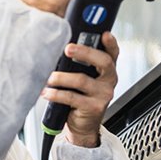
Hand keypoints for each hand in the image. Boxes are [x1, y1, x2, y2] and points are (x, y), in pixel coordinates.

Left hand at [41, 31, 120, 147]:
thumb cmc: (80, 97)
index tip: (105, 34)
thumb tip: (59, 47)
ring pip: (81, 80)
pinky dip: (56, 94)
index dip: (111, 43)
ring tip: (48, 77)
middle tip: (67, 48)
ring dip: (61, 77)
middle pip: (103, 61)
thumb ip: (78, 64)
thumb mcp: (83, 77)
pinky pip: (72, 97)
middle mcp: (109, 80)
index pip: (113, 52)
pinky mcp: (93, 107)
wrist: (83, 125)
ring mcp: (103, 94)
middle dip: (85, 52)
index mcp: (107, 70)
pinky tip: (47, 92)